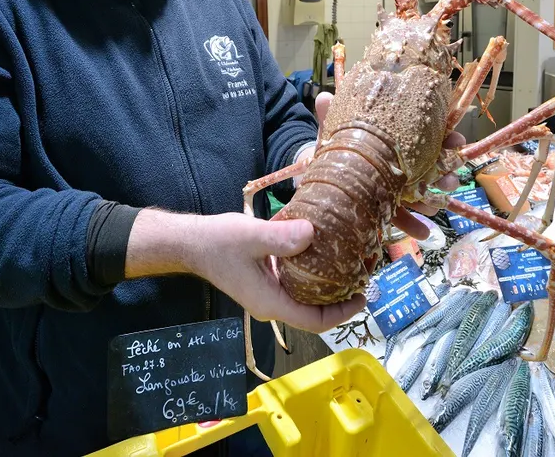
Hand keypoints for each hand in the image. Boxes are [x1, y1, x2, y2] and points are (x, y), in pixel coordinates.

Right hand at [190, 212, 364, 332]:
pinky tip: (324, 252)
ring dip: (329, 285)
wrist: (191, 242)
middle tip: (362, 274)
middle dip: (340, 298)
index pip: (313, 321)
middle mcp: (272, 303)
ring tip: (350, 263)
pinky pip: (296, 283)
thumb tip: (312, 233)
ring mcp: (268, 293)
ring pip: (306, 297)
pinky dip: (314, 273)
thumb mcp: (250, 236)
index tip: (362, 296)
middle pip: (314, 311)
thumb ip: (280, 238)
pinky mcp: (266, 280)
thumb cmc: (217, 242)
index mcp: (270, 302)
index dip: (342, 313)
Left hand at [297, 91, 465, 240]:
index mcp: (395, 142)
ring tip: (436, 205)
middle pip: (430, 166)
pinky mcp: (386, 209)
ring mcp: (396, 188)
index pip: (426, 136)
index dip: (445, 137)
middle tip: (451, 178)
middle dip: (445, 172)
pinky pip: (404, 217)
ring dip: (433, 198)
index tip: (456, 140)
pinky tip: (422, 232)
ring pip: (421, 193)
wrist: (321, 174)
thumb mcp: (334, 131)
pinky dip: (414, 225)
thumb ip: (331, 116)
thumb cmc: (335, 148)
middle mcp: (400, 164)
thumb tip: (322, 96)